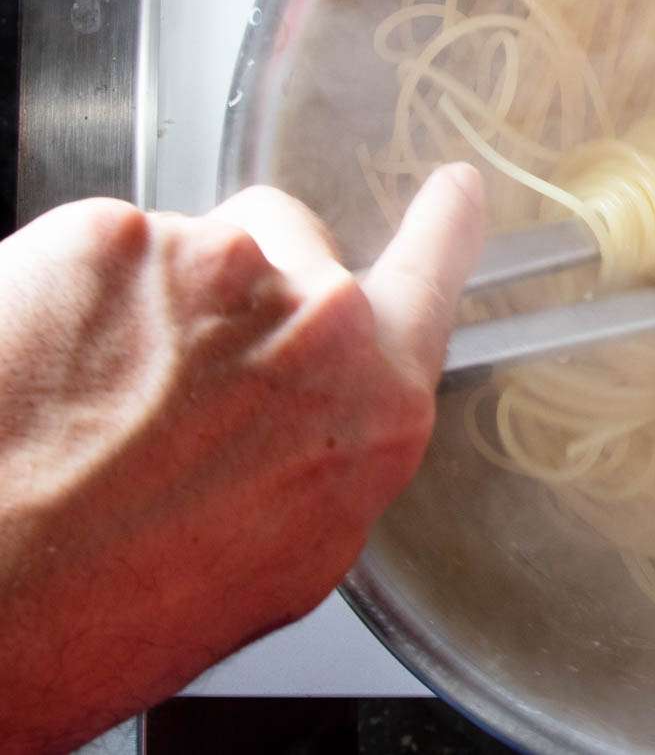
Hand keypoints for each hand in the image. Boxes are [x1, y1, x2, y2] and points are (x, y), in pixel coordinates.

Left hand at [0, 166, 483, 754]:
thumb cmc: (120, 610)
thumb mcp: (288, 555)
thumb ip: (333, 447)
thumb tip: (317, 412)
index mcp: (374, 403)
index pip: (433, 273)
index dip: (443, 227)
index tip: (455, 193)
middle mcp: (315, 319)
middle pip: (290, 241)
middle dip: (242, 285)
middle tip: (172, 375)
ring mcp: (216, 265)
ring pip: (190, 247)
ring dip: (154, 297)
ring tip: (94, 396)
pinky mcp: (111, 238)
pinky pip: (106, 247)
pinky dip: (77, 294)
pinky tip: (48, 371)